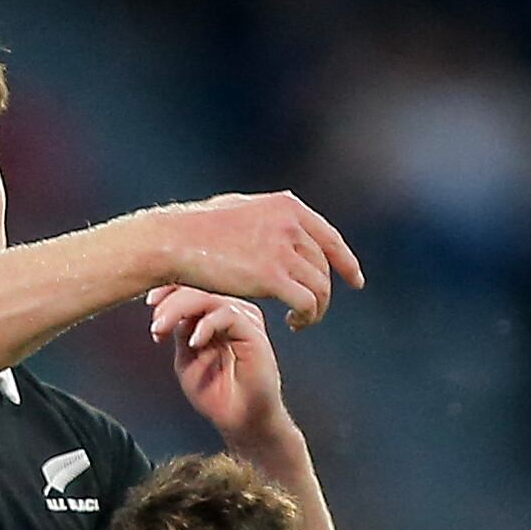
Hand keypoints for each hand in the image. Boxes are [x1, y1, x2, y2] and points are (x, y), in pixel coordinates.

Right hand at [150, 192, 363, 329]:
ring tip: (300, 322)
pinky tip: (294, 323)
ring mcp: (282, 249)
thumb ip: (268, 215)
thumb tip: (287, 215)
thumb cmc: (198, 228)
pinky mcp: (271, 276)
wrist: (175, 241)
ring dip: (315, 309)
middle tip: (309, 313)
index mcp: (287, 207)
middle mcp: (290, 225)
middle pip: (324, 267)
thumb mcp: (240, 208)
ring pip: (319, 287)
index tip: (355, 282)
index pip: (330, 239)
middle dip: (323, 293)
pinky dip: (306, 316)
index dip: (347, 262)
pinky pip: (307, 302)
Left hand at [150, 287, 292, 447]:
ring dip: (181, 309)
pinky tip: (193, 342)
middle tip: (155, 321)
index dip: (169, 290)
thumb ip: (179, 331)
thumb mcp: (186, 358)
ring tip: (163, 328)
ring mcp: (244, 320)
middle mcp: (232, 311)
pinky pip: (229, 315)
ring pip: (211, 297)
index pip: (193, 288)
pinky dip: (207, 325)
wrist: (242, 421)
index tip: (149, 302)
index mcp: (216, 314)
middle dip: (170, 300)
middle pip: (200, 287)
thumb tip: (166, 309)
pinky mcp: (254, 333)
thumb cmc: (217, 393)